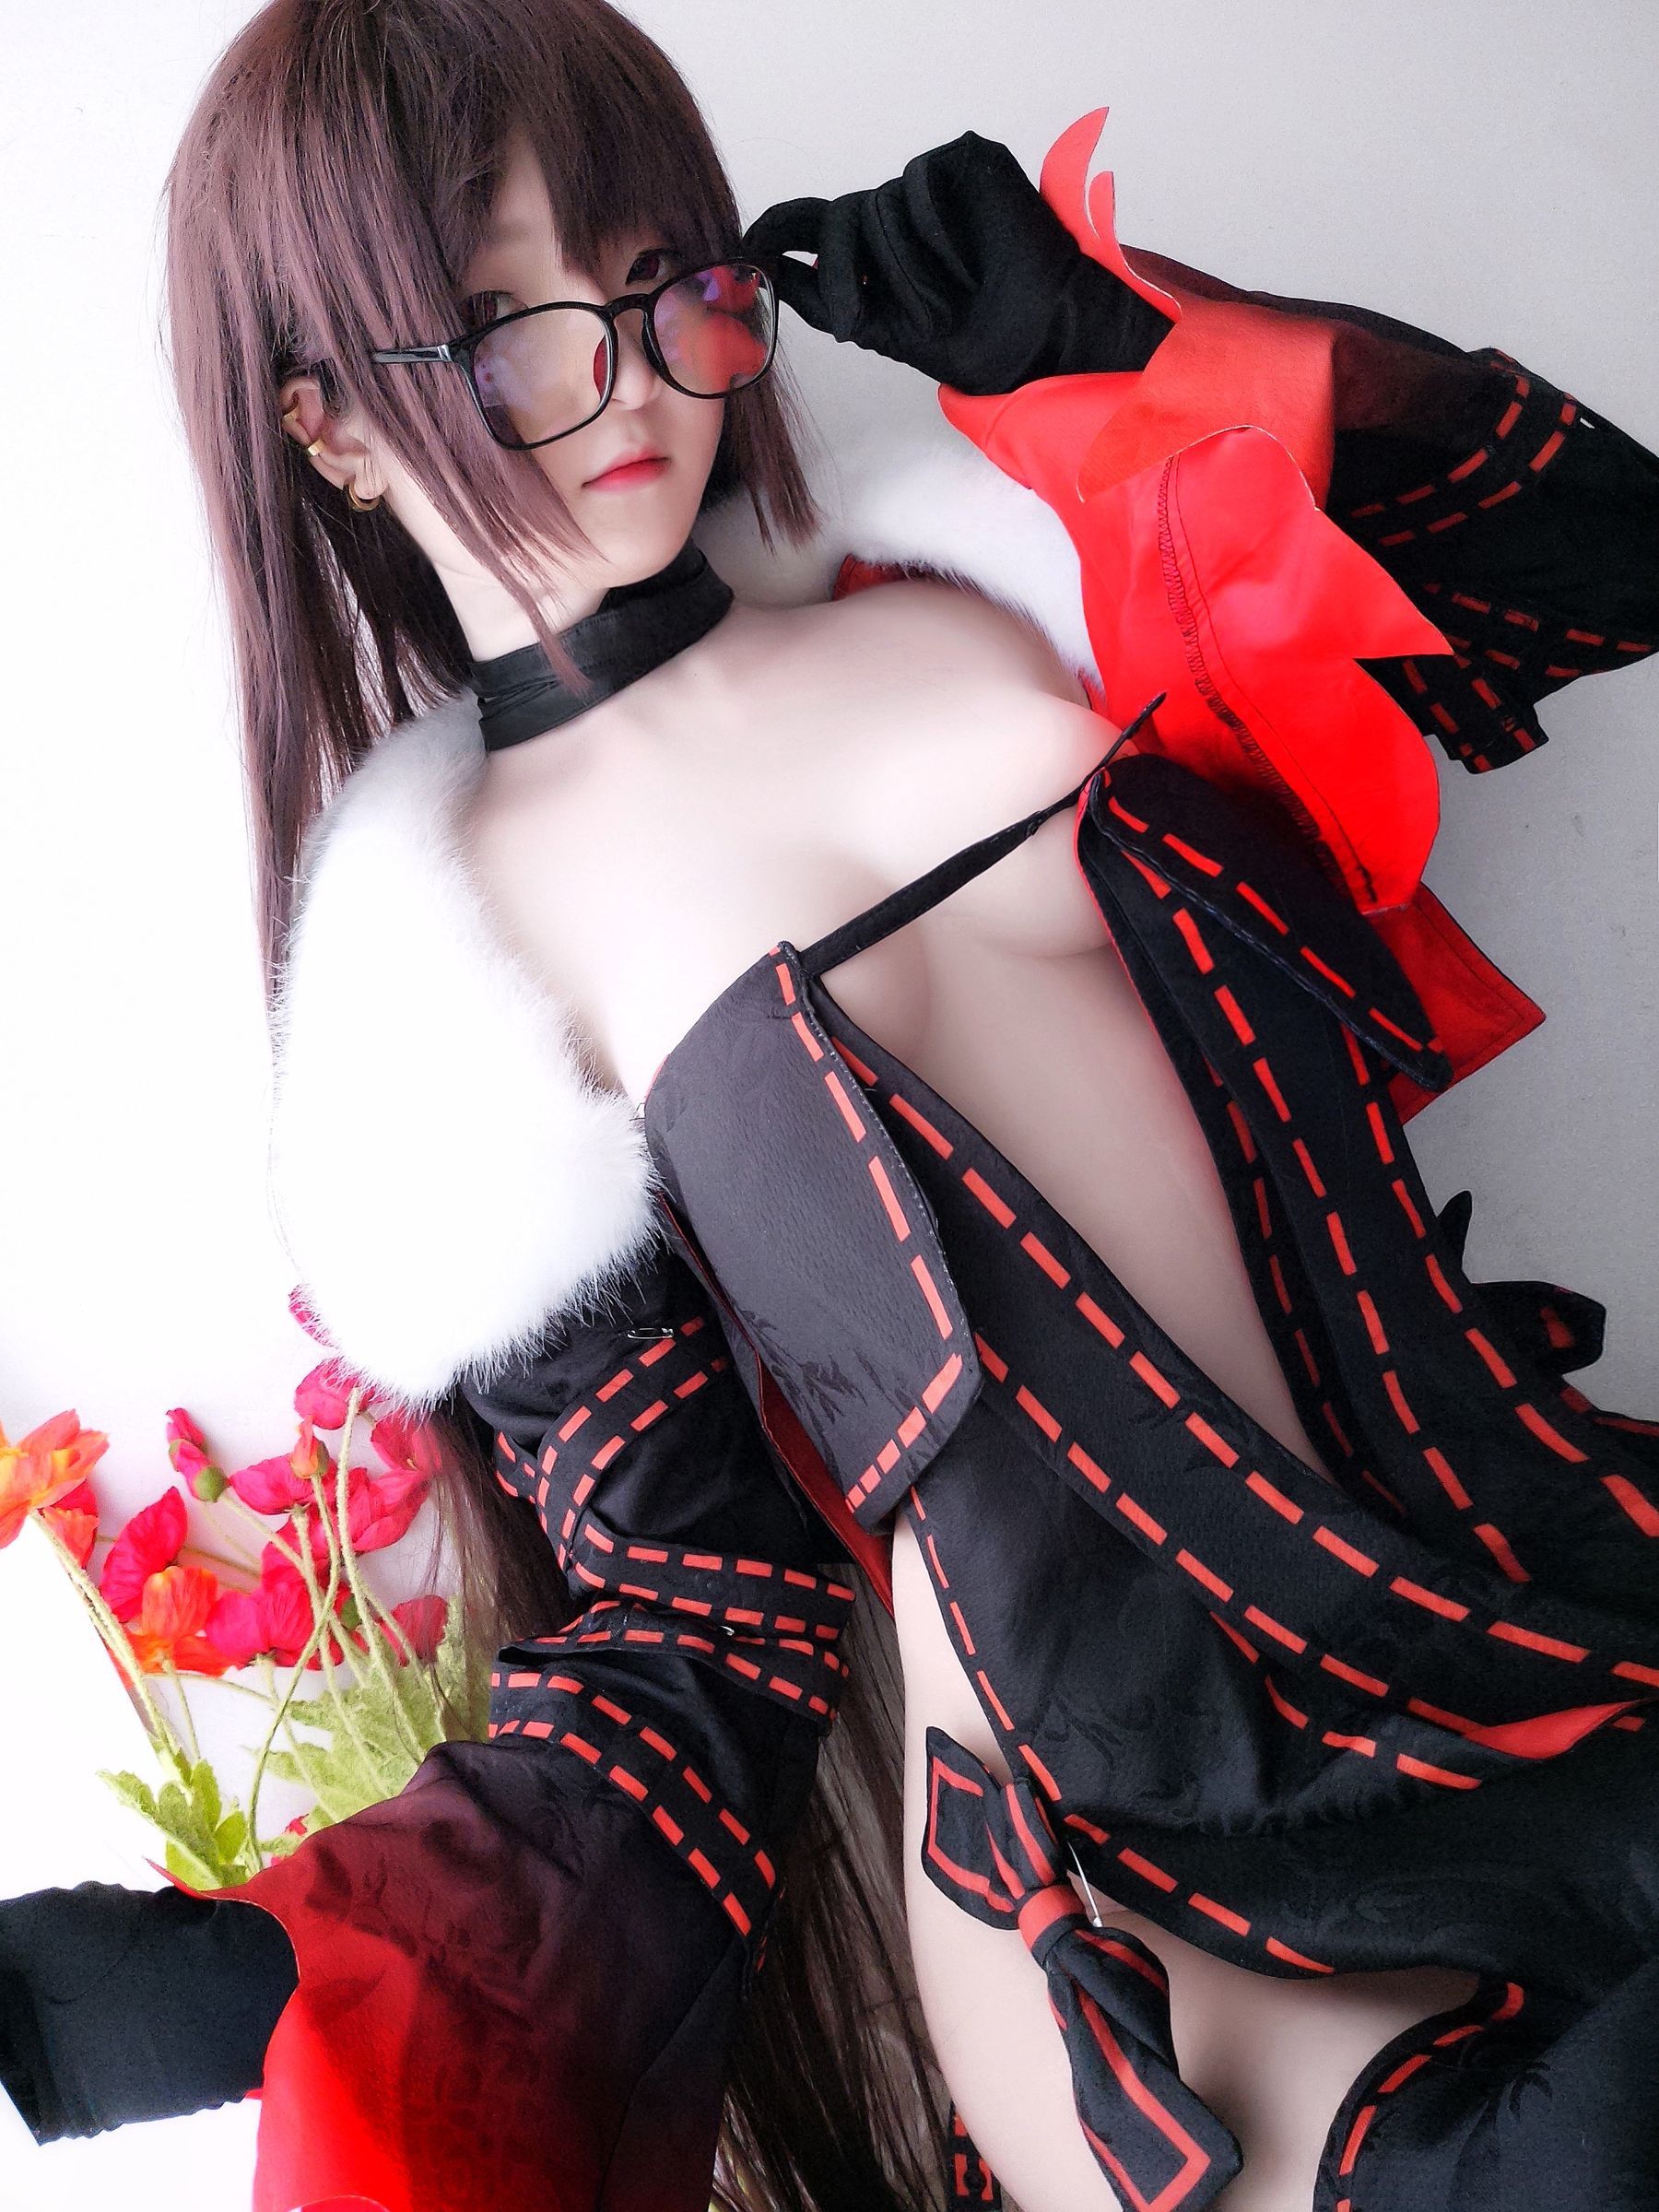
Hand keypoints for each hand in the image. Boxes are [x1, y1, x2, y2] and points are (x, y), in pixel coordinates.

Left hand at [740, 129, 1171, 394]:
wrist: (1031, 338)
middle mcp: (891, 212)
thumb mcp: (875, 326)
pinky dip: (934, 231)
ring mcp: (928, 184)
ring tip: (944, 302)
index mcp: (864, 248)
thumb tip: (759, 268)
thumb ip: (819, 295)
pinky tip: (964, 264)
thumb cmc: (962, 338)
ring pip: (880, 204)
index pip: (804, 220)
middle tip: (859, 320)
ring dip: (905, 268)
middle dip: (839, 267)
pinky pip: (920, 182)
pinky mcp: (964, 160)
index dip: (771, 228)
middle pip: (838, 213)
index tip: (741, 250)